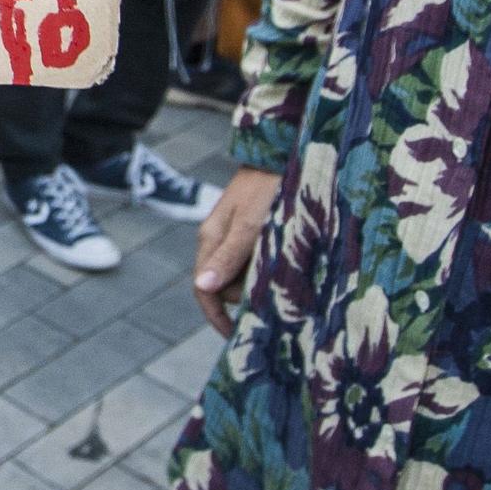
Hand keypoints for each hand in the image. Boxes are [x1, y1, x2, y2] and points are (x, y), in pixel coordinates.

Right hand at [192, 166, 283, 335]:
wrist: (283, 153)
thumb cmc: (268, 188)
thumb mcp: (251, 226)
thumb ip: (229, 257)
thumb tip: (203, 288)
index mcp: (210, 240)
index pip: (204, 290)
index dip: (217, 317)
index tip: (236, 336)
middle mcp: (218, 241)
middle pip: (225, 286)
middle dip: (247, 294)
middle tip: (278, 285)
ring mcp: (233, 236)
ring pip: (241, 274)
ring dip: (260, 278)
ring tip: (287, 266)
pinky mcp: (250, 231)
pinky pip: (253, 260)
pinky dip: (266, 266)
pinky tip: (286, 259)